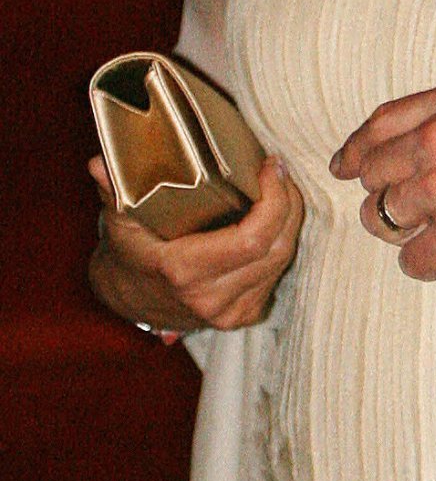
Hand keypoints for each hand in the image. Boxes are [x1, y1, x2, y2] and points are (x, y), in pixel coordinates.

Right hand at [88, 154, 303, 331]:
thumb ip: (113, 189)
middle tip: (280, 169)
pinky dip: (283, 243)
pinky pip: (276, 275)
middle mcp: (211, 298)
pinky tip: (277, 217)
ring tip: (281, 186)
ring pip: (282, 261)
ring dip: (291, 221)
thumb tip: (99, 164)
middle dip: (288, 203)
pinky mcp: (242, 316)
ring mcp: (228, 313)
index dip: (274, 201)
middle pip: (276, 248)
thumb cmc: (128, 249)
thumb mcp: (119, 218)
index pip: (253, 240)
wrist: (128, 297)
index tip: (272, 165)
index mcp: (185, 272)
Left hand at [330, 76, 435, 284]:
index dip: (358, 148)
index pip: (382, 123)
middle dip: (383, 193)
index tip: (347, 164)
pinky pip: (411, 259)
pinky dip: (428, 263)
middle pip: (374, 172)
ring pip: (384, 218)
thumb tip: (424, 143)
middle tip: (399, 210)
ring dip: (405, 230)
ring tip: (434, 235)